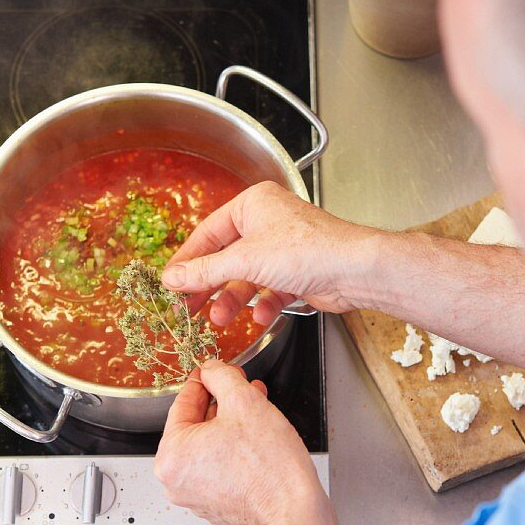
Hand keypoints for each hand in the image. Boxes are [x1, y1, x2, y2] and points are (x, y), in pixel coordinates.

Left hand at [154, 359, 325, 524]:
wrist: (293, 510)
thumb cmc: (269, 466)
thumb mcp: (244, 401)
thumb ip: (221, 376)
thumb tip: (212, 370)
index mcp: (171, 455)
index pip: (182, 404)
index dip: (204, 381)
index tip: (214, 371)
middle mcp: (175, 481)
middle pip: (196, 427)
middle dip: (222, 403)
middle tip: (243, 388)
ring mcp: (194, 497)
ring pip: (209, 447)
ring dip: (230, 426)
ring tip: (256, 410)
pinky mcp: (215, 506)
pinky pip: (218, 468)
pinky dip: (233, 451)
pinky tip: (255, 439)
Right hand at [161, 181, 377, 325]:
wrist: (354, 270)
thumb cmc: (307, 250)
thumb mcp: (245, 260)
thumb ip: (206, 271)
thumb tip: (173, 277)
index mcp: (253, 204)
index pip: (208, 232)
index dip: (188, 260)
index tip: (169, 282)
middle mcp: (268, 222)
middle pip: (226, 257)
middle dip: (208, 285)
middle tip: (187, 308)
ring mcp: (283, 248)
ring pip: (247, 277)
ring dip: (233, 300)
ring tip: (218, 319)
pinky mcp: (298, 271)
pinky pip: (270, 289)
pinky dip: (263, 303)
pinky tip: (260, 315)